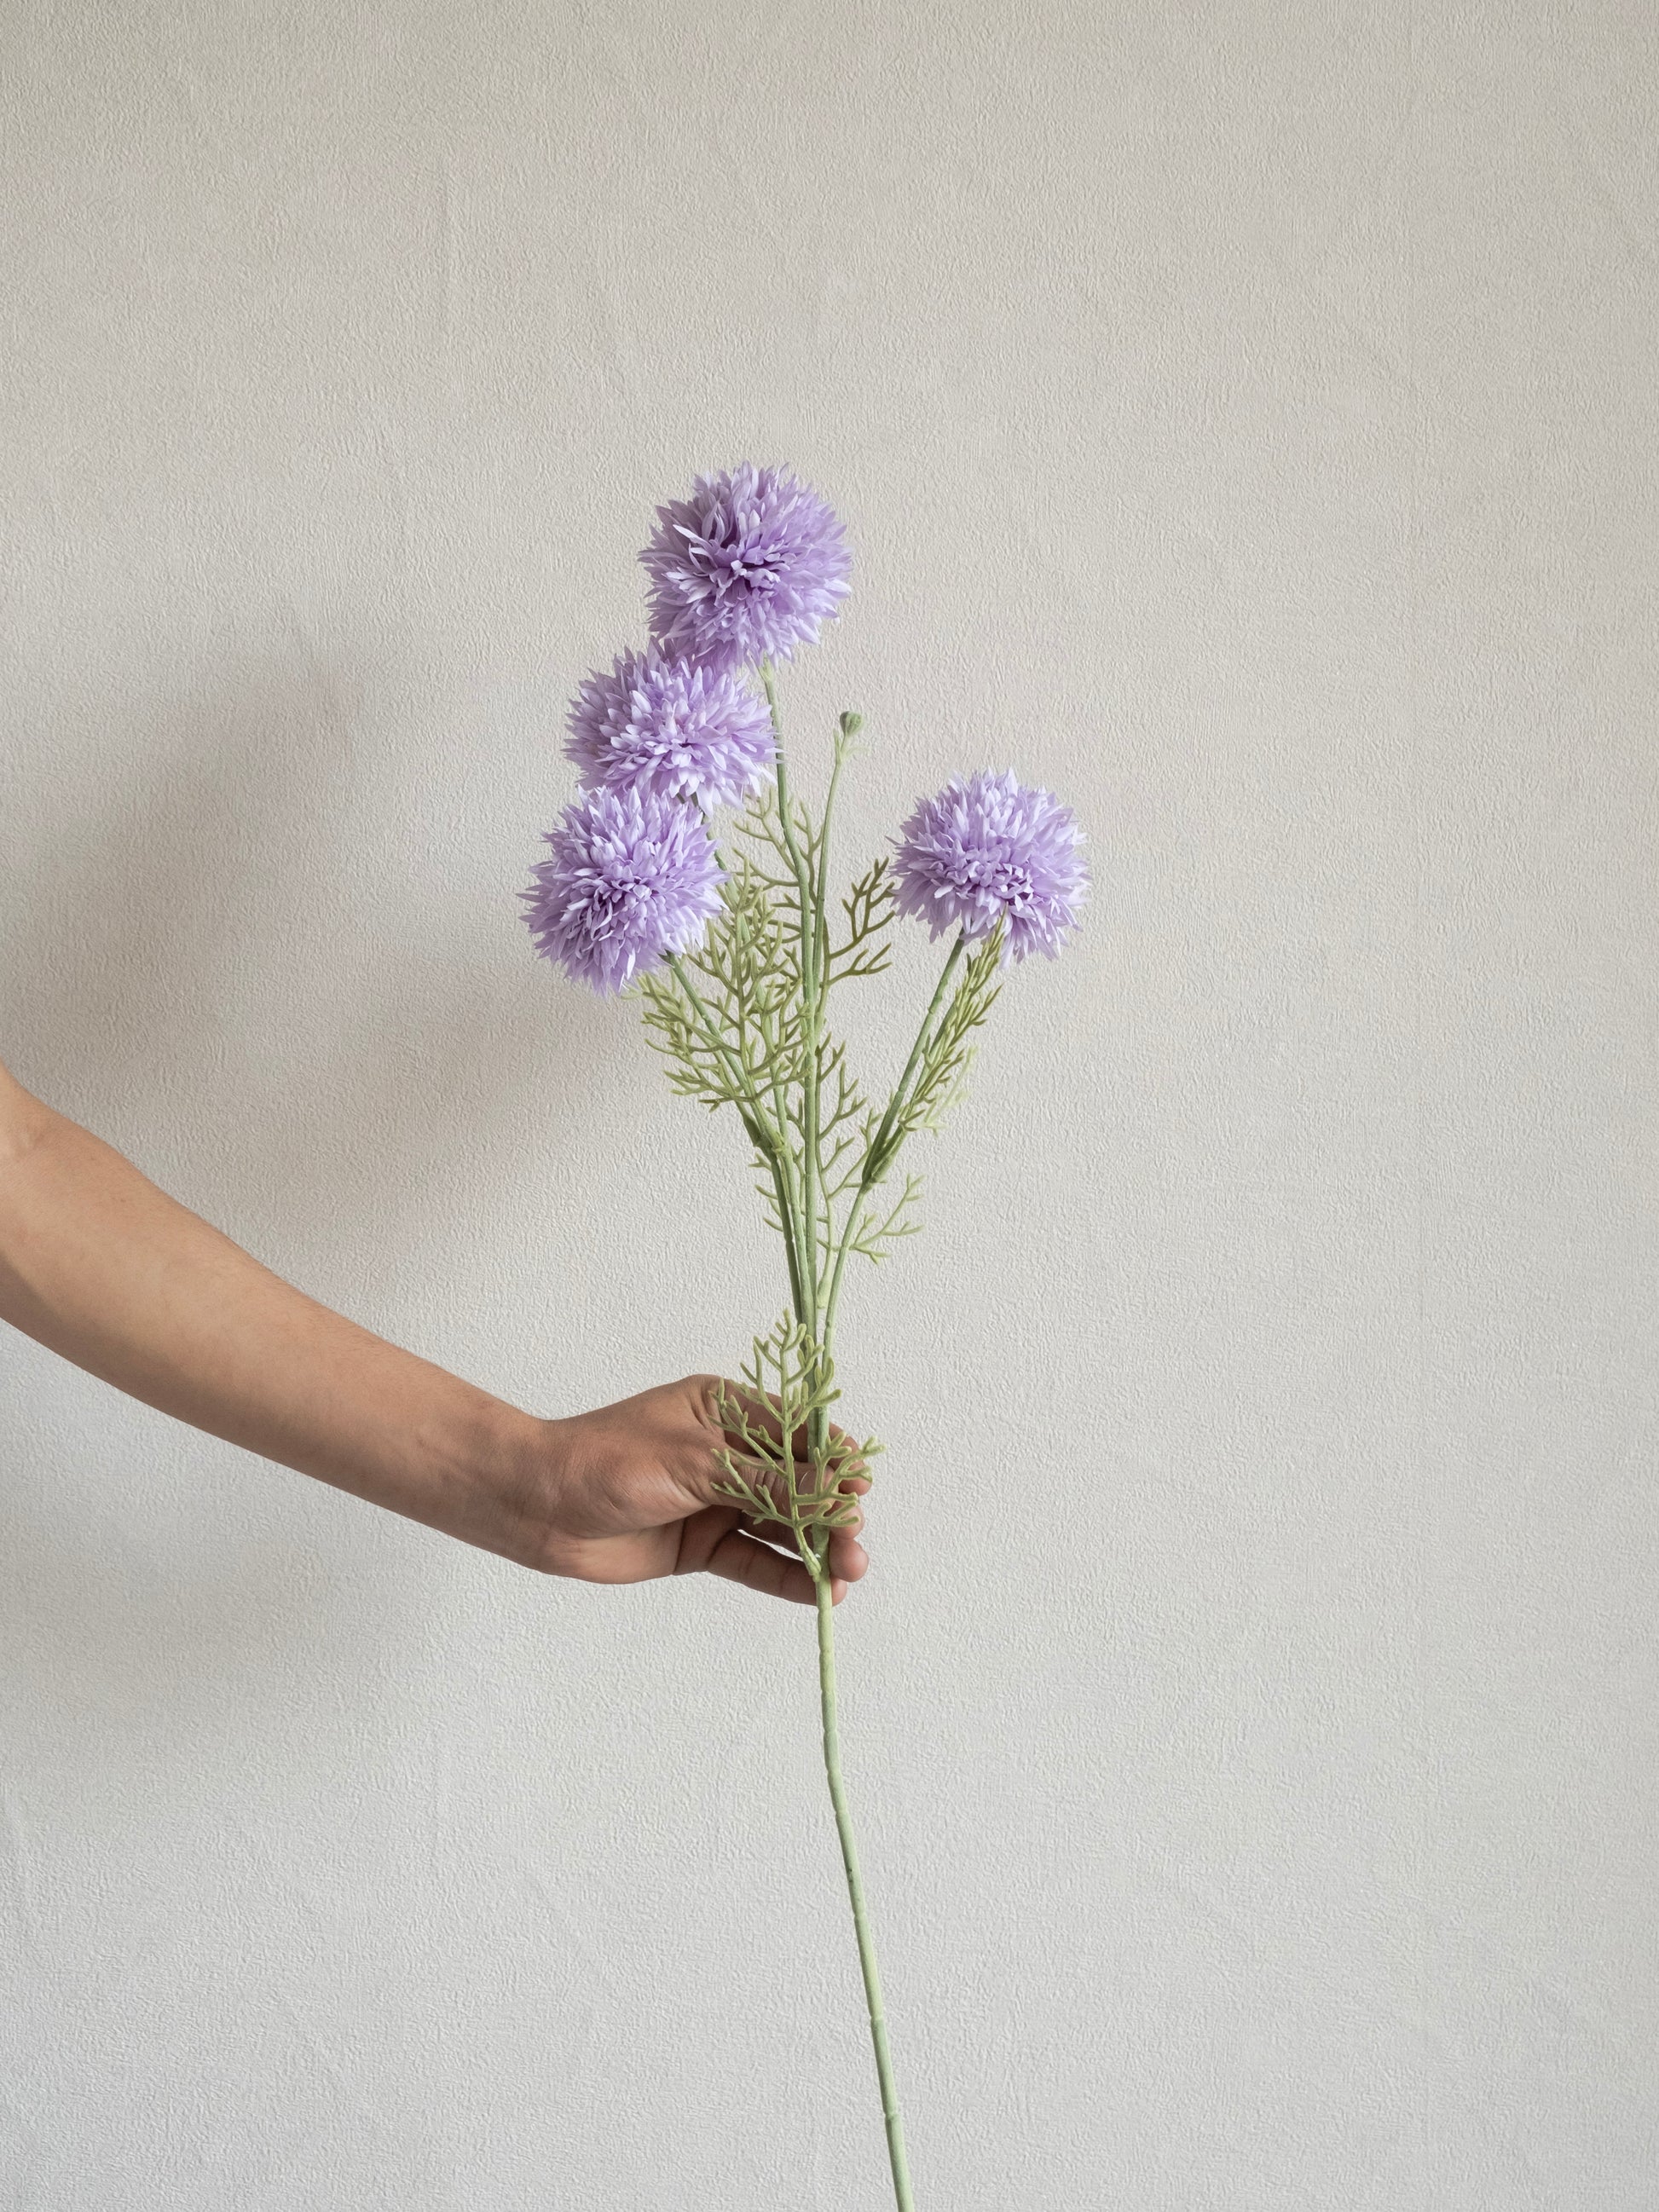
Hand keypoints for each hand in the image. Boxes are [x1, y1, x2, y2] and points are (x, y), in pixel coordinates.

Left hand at [502, 1374, 869, 1604]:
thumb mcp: (695, 1463)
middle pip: (799, 1482)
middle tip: (853, 1546)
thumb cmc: (608, 1461)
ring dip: (817, 1547)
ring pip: (782, 1524)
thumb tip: (835, 1490)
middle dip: (831, 1512)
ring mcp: (717, 1500)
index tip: (860, 1489)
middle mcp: (730, 1453)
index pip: (800, 1432)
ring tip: (848, 1575)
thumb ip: (767, 1480)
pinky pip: (756, 1560)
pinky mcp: (703, 1544)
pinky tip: (819, 1593)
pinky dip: (788, 1576)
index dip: (835, 1460)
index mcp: (728, 1409)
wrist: (540, 1507)